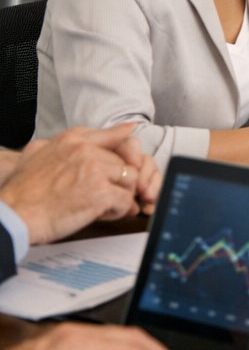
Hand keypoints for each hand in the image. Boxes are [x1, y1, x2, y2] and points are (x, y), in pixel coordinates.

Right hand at [0, 126, 158, 243]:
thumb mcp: (36, 153)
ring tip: (104, 205)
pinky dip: (118, 210)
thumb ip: (59, 142)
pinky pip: (125, 200)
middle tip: (106, 195)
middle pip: (123, 162)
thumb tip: (83, 136)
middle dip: (119, 181)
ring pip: (130, 179)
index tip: (133, 144)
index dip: (125, 143)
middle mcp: (85, 150)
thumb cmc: (22, 190)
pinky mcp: (101, 192)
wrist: (15, 214)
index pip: (112, 135)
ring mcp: (95, 170)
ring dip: (121, 195)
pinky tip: (102, 214)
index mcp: (71, 140)